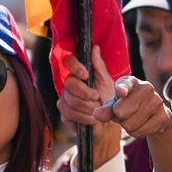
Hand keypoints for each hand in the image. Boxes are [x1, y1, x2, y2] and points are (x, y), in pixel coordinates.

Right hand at [57, 45, 122, 166]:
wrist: (108, 123)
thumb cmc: (108, 100)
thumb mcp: (107, 82)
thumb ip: (99, 66)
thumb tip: (95, 47)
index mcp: (79, 73)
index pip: (68, 61)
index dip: (75, 67)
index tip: (85, 74)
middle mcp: (69, 84)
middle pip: (69, 84)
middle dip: (86, 93)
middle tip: (97, 98)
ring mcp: (64, 99)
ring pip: (70, 101)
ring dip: (88, 107)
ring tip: (97, 110)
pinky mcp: (63, 113)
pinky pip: (69, 114)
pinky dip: (84, 117)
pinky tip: (91, 119)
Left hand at [93, 76, 171, 139]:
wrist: (153, 115)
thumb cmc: (128, 107)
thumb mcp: (114, 106)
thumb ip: (105, 110)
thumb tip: (96, 114)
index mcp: (131, 81)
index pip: (125, 84)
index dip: (122, 89)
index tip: (121, 93)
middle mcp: (146, 87)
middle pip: (121, 112)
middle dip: (119, 119)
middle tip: (125, 115)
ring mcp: (157, 101)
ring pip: (131, 124)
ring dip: (128, 127)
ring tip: (134, 119)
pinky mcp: (164, 116)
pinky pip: (141, 131)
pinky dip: (138, 133)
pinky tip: (143, 125)